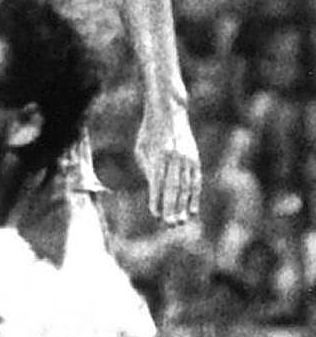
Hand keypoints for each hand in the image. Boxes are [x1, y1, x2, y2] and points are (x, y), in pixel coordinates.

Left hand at [135, 100, 201, 224]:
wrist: (169, 112)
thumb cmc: (149, 132)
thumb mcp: (142, 147)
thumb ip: (148, 169)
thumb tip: (155, 191)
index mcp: (158, 154)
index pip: (157, 182)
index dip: (157, 199)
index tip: (155, 214)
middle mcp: (174, 158)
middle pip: (173, 187)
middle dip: (171, 207)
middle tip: (169, 224)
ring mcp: (187, 159)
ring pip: (186, 187)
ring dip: (183, 206)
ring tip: (180, 222)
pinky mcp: (195, 159)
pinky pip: (196, 182)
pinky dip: (194, 197)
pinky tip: (192, 211)